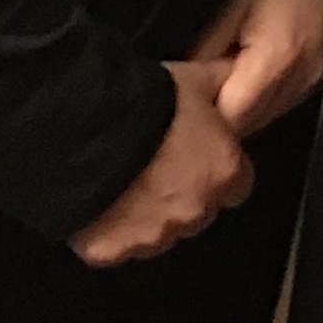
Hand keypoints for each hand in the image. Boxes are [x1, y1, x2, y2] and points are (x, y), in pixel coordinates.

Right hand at [70, 57, 254, 267]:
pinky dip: (107, 232)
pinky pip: (115, 247)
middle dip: (181, 196)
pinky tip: (95, 206)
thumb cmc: (147, 102)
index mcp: (225, 173)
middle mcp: (196, 212)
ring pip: (157, 235)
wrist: (82, 131)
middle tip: (152, 169)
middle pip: (197, 213)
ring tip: (120, 186)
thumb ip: (224, 85)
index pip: (235, 186)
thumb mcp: (195, 80)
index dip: (213, 172)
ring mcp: (153, 237)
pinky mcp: (111, 252)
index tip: (194, 158)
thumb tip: (240, 70)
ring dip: (145, 217)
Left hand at [186, 0, 322, 134]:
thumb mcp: (228, 14)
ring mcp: (309, 80)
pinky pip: (280, 107)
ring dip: (241, 114)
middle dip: (222, 120)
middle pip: (250, 121)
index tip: (189, 115)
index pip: (233, 111)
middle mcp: (298, 74)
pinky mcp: (314, 80)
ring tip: (221, 96)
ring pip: (265, 119)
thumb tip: (185, 86)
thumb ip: (205, 55)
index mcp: (275, 56)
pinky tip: (245, 89)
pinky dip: (259, 105)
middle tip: (199, 109)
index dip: (207, 119)